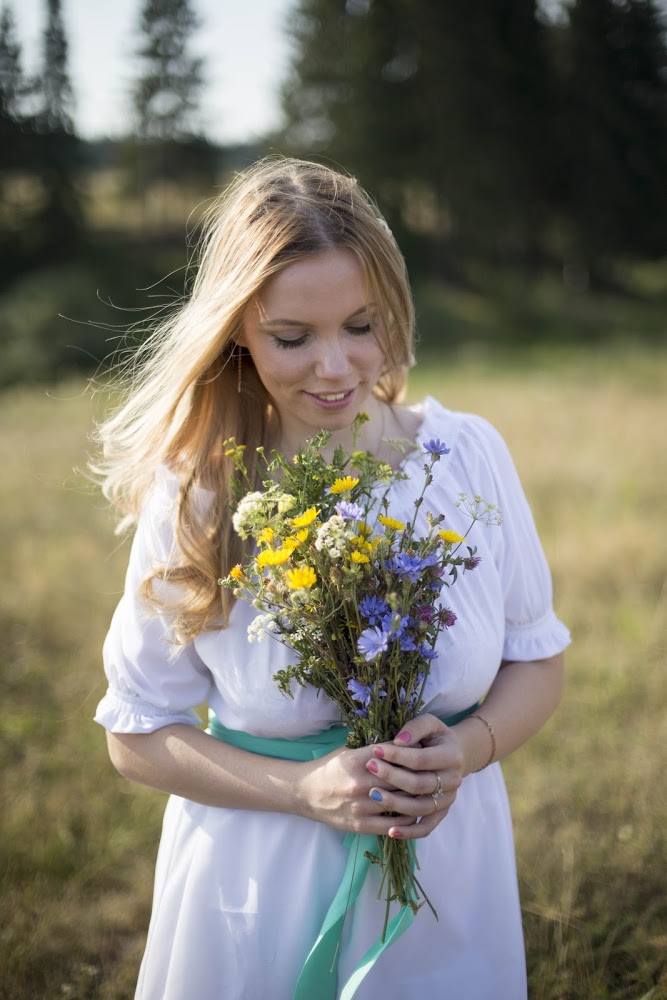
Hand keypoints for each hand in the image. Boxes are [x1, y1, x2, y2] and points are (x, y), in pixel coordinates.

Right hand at [297, 714, 463, 839]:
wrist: (305, 793)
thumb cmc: (331, 768)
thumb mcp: (350, 751)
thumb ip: (375, 748)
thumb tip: (404, 741)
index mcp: (359, 760)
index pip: (394, 755)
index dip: (413, 754)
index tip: (427, 751)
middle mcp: (361, 783)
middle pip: (401, 779)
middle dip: (420, 775)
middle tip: (436, 772)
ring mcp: (361, 806)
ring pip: (400, 803)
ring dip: (418, 799)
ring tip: (431, 793)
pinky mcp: (360, 825)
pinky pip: (392, 825)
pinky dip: (408, 820)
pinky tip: (418, 814)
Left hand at [363, 713, 464, 839]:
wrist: (454, 754)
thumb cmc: (435, 736)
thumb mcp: (429, 723)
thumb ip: (415, 728)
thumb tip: (399, 741)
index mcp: (452, 756)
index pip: (420, 759)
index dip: (397, 755)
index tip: (375, 750)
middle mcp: (454, 780)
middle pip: (419, 784)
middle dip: (391, 776)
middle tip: (370, 767)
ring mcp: (448, 799)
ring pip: (421, 807)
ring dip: (396, 803)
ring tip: (372, 794)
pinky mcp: (441, 813)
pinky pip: (426, 827)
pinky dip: (410, 832)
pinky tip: (390, 832)